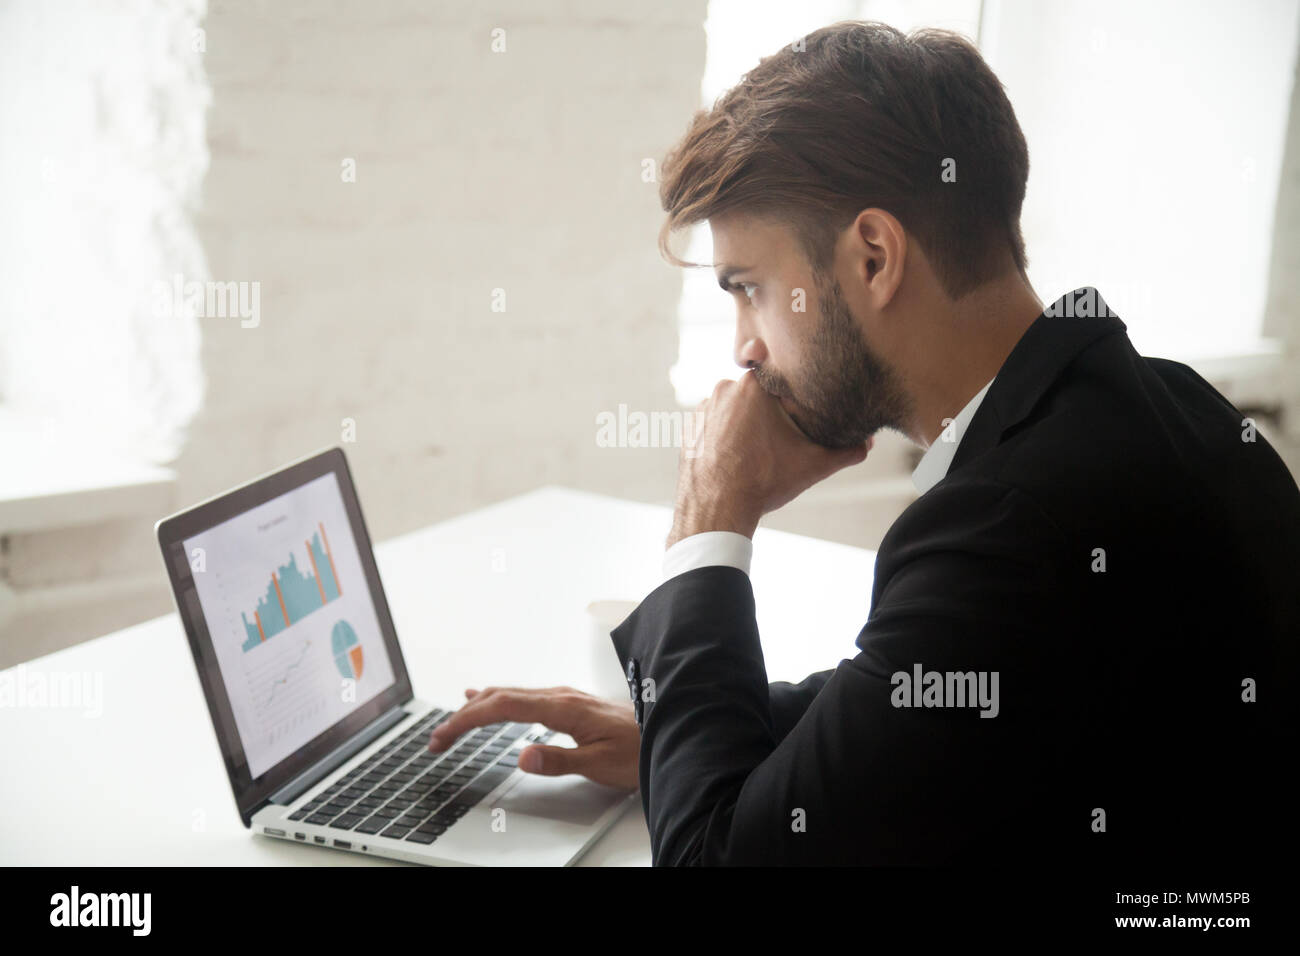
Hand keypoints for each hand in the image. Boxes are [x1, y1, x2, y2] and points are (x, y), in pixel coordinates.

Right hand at [427, 686, 639, 790]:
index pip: (502, 707)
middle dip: (463, 716)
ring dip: (476, 708)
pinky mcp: (565, 703)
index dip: (468, 719)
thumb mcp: (600, 764)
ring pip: (508, 694)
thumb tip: (522, 755)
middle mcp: (559, 696)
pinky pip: (519, 696)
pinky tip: (483, 698)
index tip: (443, 735)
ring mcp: (562, 697)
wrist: (665, 734)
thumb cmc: (637, 750)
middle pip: (499, 697)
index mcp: (562, 707)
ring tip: (451, 722)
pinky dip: (494, 700)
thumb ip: (560, 760)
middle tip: (437, 739)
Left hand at [668, 371, 871, 546]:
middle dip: (769, 412)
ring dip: (745, 423)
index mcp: (754, 387)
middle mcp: (724, 389)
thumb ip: (845, 450)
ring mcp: (702, 407)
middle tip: (780, 440)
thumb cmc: (763, 482)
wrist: (716, 510)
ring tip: (757, 452)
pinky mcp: (689, 427)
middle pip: (757, 393)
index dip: (791, 393)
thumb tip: (867, 445)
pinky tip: (735, 458)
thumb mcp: (812, 465)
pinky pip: (714, 423)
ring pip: (734, 408)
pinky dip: (725, 436)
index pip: (780, 375)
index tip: (795, 411)